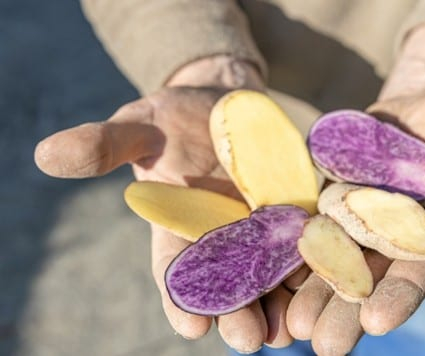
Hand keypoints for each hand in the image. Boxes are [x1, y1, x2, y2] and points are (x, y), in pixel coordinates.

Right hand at [34, 57, 294, 351]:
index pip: (176, 270)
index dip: (181, 296)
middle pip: (230, 284)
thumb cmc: (175, 117)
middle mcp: (222, 238)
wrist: (227, 104)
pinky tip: (329, 285)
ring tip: (289, 329)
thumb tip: (46, 154)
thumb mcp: (140, 123)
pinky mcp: (299, 210)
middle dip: (238, 311)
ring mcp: (263, 228)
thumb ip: (105, 144)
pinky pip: (310, 243)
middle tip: (248, 339)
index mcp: (180, 227)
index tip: (190, 324)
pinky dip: (318, 265)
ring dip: (280, 303)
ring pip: (272, 275)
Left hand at [284, 25, 424, 354]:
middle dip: (346, 310)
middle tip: (323, 345)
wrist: (417, 110)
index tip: (377, 318)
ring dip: (311, 294)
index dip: (402, 294)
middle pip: (370, 280)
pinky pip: (305, 233)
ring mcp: (357, 226)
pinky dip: (286, 254)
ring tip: (290, 324)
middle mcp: (395, 242)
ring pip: (332, 266)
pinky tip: (263, 275)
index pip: (421, 272)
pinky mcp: (327, 206)